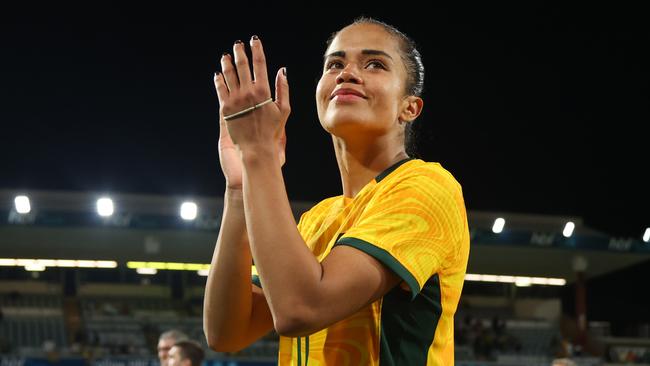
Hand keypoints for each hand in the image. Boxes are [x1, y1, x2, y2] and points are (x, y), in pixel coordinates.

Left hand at [215, 36, 289, 156]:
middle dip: (240, 52)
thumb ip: (283, 89)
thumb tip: (282, 71)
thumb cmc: (271, 131)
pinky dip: (219, 80)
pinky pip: (220, 89)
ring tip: (226, 56)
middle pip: (242, 65)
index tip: (255, 41)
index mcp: (264, 91)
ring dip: (227, 63)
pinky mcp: (225, 108)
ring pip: (229, 75)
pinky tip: (218, 74)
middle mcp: (248, 92)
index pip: (260, 64)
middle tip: (238, 44)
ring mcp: (235, 99)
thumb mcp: (283, 110)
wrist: (256, 148)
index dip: (257, 50)